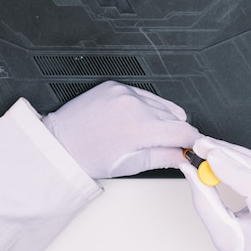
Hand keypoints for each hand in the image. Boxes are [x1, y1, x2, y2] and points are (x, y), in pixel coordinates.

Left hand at [42, 80, 200, 178]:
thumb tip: (182, 157)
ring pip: (160, 104)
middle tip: (164, 145)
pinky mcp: (114, 85)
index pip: (183, 130)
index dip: (191, 142)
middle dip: (174, 132)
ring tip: (142, 134)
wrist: (59, 141)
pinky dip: (143, 107)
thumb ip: (162, 158)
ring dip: (160, 119)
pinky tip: (132, 120)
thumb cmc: (87, 156)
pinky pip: (142, 94)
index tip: (190, 147)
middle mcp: (133, 104)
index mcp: (139, 127)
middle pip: (175, 117)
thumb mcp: (129, 165)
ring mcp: (123, 92)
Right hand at [180, 137, 250, 250]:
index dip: (231, 167)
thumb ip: (205, 203)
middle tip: (203, 146)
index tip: (209, 156)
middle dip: (227, 153)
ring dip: (236, 152)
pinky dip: (249, 160)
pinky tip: (233, 157)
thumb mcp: (223, 236)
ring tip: (212, 149)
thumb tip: (191, 172)